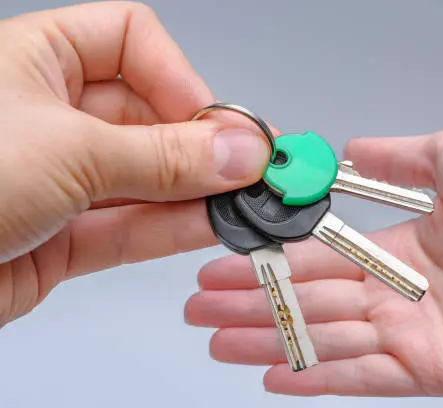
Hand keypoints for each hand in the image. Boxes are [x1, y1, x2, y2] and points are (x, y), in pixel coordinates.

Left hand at [0, 2, 270, 327]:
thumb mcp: (67, 149)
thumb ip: (162, 155)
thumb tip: (238, 149)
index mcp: (37, 60)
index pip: (132, 43)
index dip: (180, 78)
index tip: (217, 120)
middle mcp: (52, 115)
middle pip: (150, 118)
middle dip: (202, 147)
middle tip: (250, 169)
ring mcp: (62, 178)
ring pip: (147, 179)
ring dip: (197, 193)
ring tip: (243, 204)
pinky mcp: (65, 235)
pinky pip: (132, 225)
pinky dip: (174, 227)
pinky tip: (212, 225)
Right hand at [185, 127, 442, 395]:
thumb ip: (390, 160)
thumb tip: (344, 151)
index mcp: (396, 251)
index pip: (315, 261)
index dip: (267, 264)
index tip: (222, 264)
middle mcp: (397, 295)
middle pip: (309, 303)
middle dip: (250, 305)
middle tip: (199, 308)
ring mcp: (412, 334)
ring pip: (325, 340)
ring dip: (269, 341)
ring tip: (217, 340)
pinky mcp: (433, 369)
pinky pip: (365, 376)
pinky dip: (319, 379)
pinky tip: (274, 376)